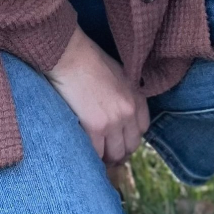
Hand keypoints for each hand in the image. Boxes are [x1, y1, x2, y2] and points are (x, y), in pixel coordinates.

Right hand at [46, 26, 150, 164]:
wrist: (71, 56)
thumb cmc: (90, 60)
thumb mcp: (119, 75)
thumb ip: (124, 95)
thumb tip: (118, 112)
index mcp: (137, 97)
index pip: (142, 129)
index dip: (129, 136)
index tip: (118, 138)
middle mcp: (129, 111)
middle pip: (131, 145)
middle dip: (119, 150)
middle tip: (105, 150)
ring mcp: (114, 121)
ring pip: (116, 154)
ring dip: (106, 157)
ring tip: (95, 154)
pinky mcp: (95, 127)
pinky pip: (98, 153)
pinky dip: (92, 156)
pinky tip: (84, 150)